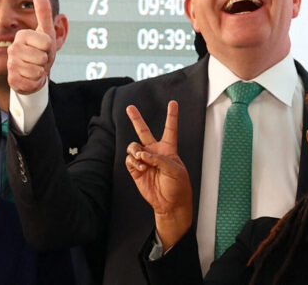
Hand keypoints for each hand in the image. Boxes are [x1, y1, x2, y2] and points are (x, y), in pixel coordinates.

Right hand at [7, 0, 56, 94]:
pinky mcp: (12, 80)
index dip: (49, 47)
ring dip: (40, 71)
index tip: (44, 47)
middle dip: (45, 60)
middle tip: (40, 59)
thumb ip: (44, 14)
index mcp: (22, 35)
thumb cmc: (41, 51)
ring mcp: (11, 64)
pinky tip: (30, 77)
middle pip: (41, 57)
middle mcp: (14, 48)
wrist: (34, 73)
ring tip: (36, 67)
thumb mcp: (46, 32)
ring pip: (36, 70)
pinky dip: (35, 81)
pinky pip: (31, 82)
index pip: (46, 42)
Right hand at [126, 101, 191, 248]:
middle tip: (129, 108)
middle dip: (136, 119)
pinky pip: (129, 159)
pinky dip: (133, 162)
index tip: (173, 103)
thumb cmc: (178, 187)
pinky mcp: (136, 169)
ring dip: (136, 151)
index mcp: (169, 149)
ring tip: (141, 159)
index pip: (170, 129)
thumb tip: (142, 154)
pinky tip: (140, 167)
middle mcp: (155, 152)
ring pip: (133, 146)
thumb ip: (159, 159)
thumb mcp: (175, 171)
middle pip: (144, 131)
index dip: (171, 116)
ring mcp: (144, 160)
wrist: (169, 204)